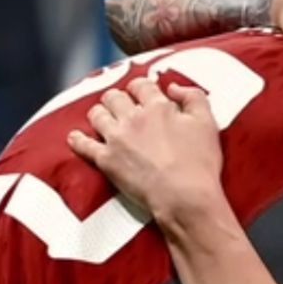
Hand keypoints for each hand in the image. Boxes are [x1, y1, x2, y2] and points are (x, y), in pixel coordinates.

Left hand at [68, 78, 224, 219]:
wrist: (185, 198)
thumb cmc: (200, 164)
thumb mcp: (207, 123)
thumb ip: (193, 97)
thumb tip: (174, 87)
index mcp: (158, 107)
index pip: (141, 86)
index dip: (140, 87)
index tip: (140, 92)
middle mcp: (133, 118)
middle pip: (114, 97)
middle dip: (117, 98)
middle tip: (121, 105)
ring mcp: (117, 139)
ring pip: (97, 114)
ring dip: (99, 113)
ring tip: (103, 118)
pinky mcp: (106, 160)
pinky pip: (84, 146)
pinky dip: (77, 140)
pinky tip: (75, 137)